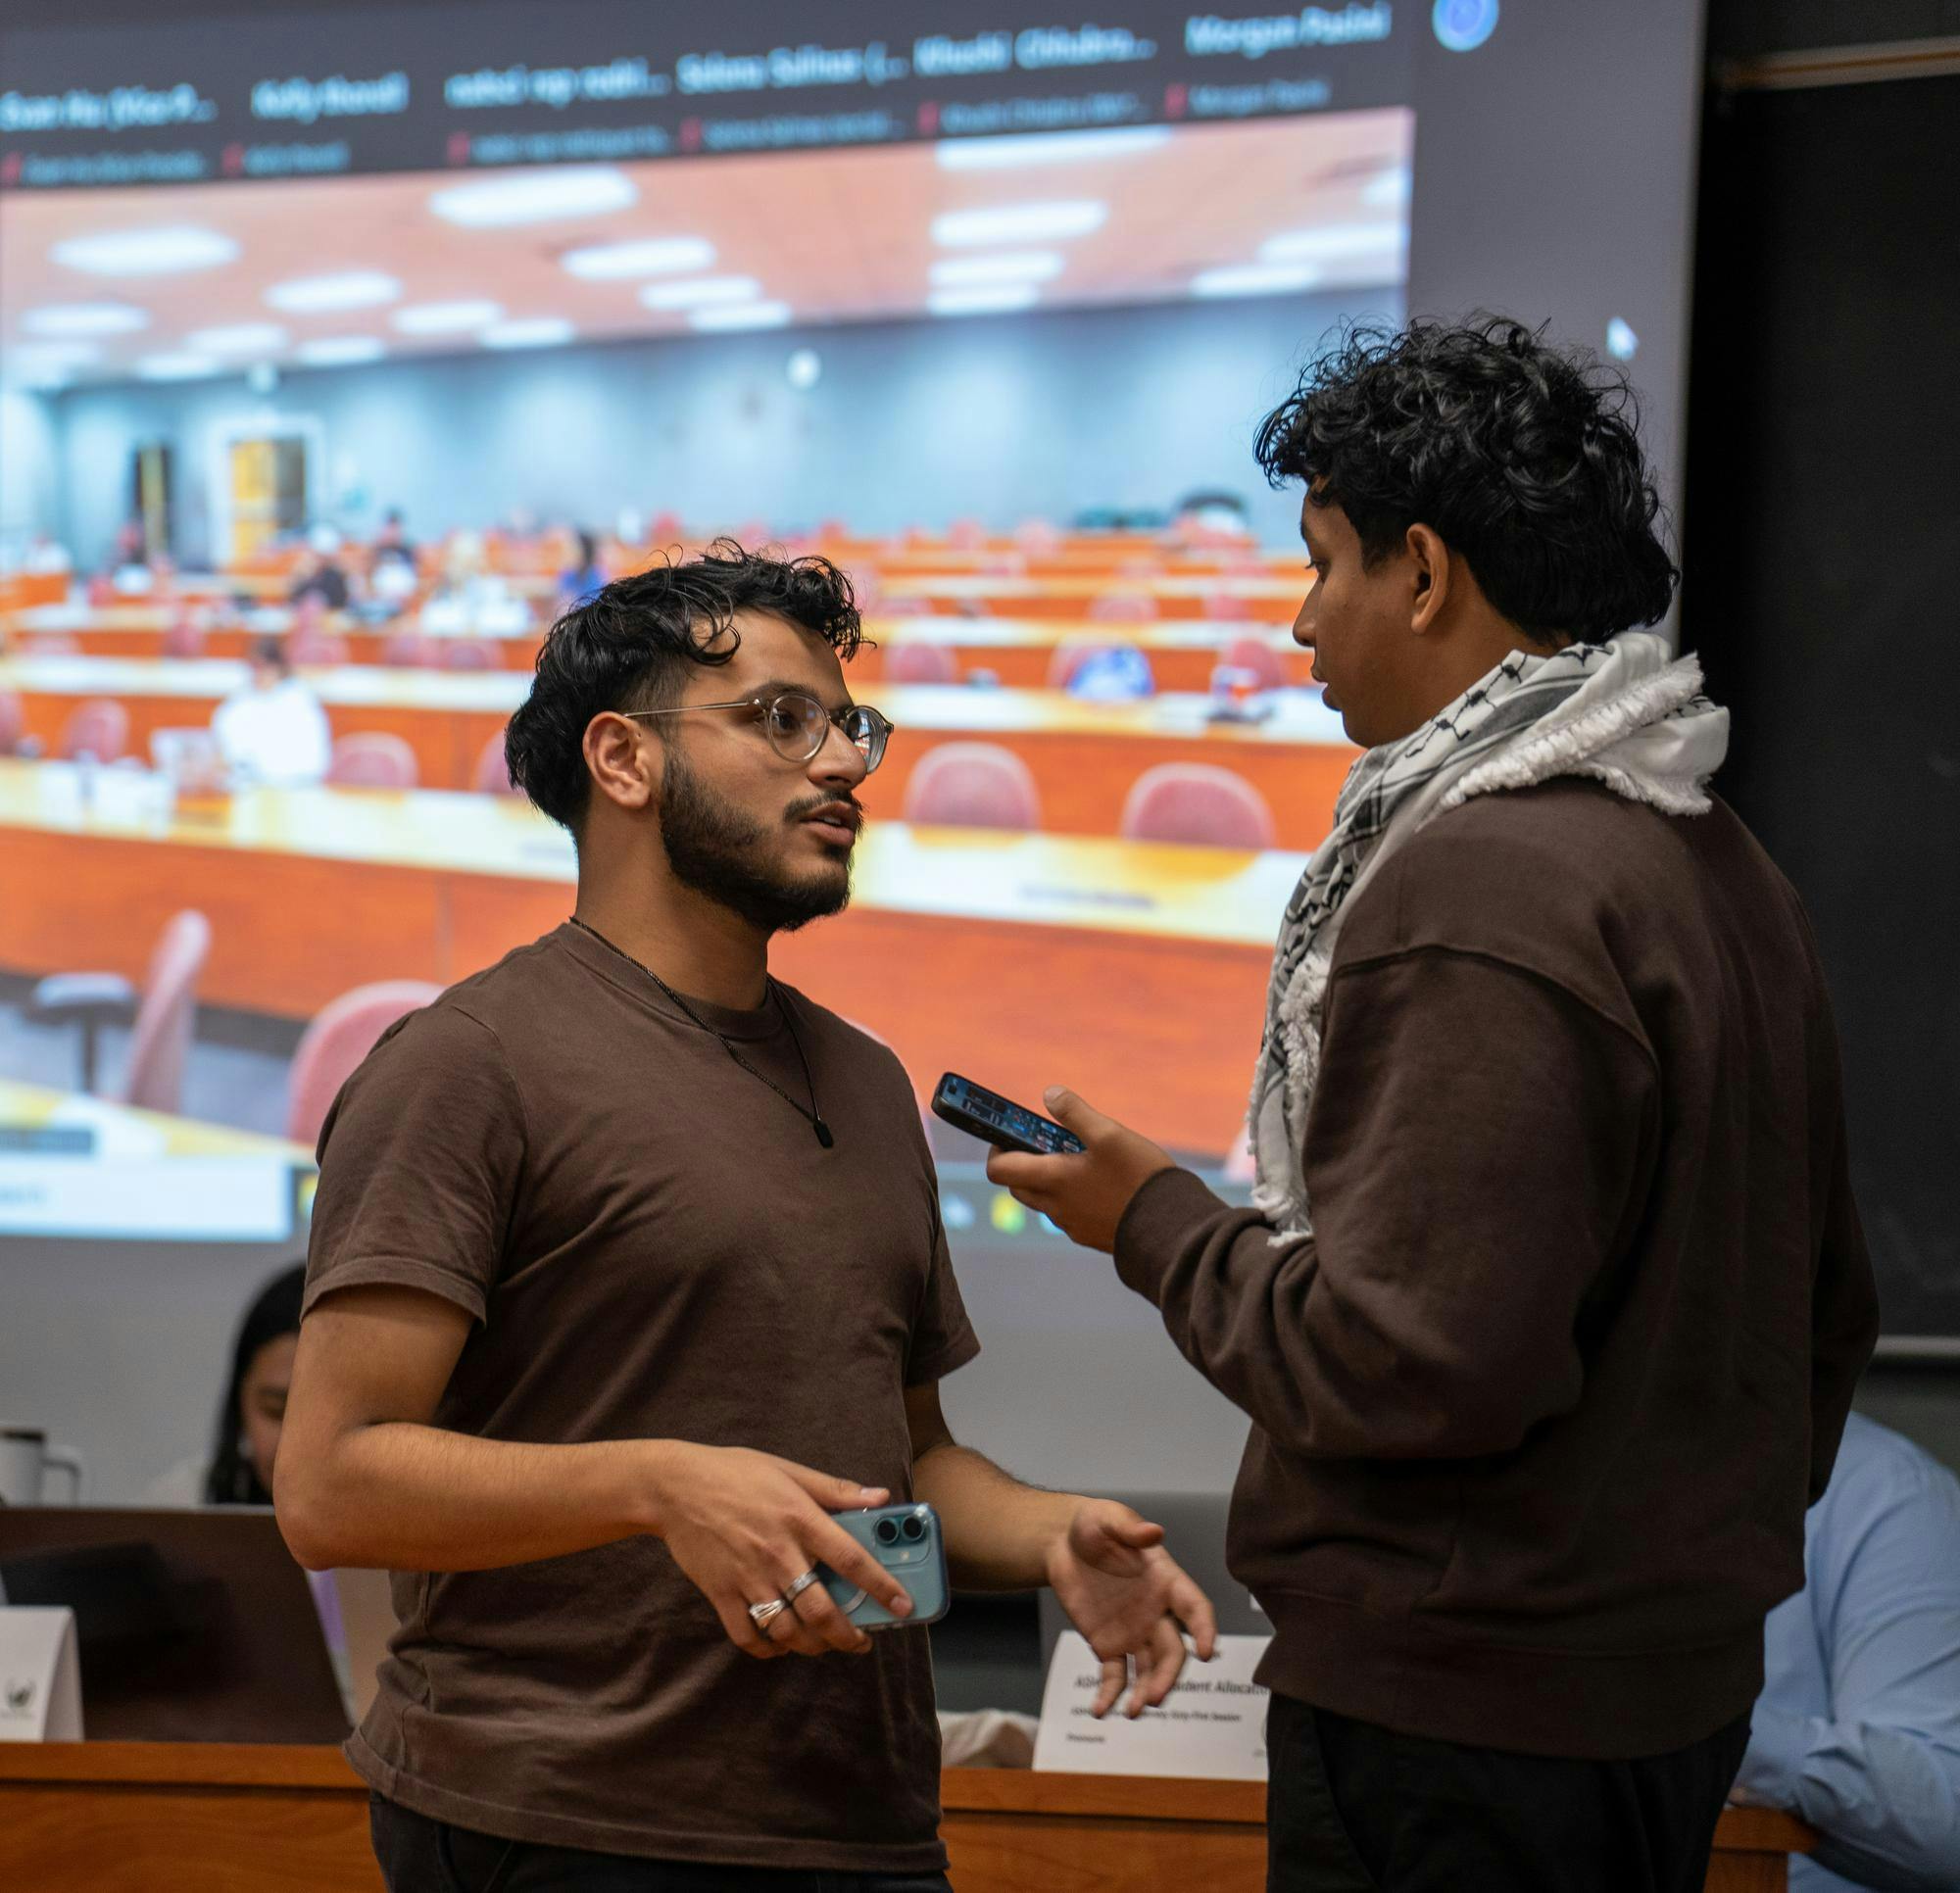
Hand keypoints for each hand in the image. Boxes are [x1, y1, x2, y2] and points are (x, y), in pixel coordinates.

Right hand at [646, 1442, 914, 1659]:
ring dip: (812, 1645)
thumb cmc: (736, 1473)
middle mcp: (778, 1554)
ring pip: (788, 1631)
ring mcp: (747, 1578)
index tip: (904, 1608)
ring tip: (825, 1643)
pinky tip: (780, 1644)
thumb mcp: (790, 1470)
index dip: (883, 1588)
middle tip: (861, 1640)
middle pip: (821, 1611)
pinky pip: (748, 1636)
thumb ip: (836, 1489)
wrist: (675, 1486)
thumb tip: (880, 1498)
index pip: (852, 1560)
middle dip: (848, 1635)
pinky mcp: (721, 1594)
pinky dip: (767, 1650)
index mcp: (800, 1519)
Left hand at [987, 1089, 1176, 1253]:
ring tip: (1081, 1159)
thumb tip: (1049, 1095)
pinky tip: (1101, 1183)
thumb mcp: (1108, 1133)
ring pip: (1045, 1201)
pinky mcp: (1091, 1236)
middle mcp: (1056, 1207)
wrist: (1171, 1226)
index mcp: (1052, 1180)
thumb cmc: (1139, 1177)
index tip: (1010, 1135)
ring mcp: (1073, 1225)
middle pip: (1019, 1186)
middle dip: (1023, 1164)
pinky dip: (1072, 1196)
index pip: (999, 1170)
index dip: (997, 1150)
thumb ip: (1075, 1112)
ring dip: (1050, 1180)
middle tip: (1047, 1143)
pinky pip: (1069, 1214)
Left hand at [1046, 1500, 1217, 1717]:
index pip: (1195, 1608)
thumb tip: (1155, 1532)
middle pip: (1172, 1651)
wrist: (1060, 1542)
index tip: (1205, 1652)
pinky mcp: (1107, 1645)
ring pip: (1148, 1669)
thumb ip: (1130, 1529)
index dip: (1204, 1629)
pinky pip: (1114, 1675)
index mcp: (1166, 1581)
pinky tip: (1100, 1711)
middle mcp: (1156, 1612)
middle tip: (1155, 1697)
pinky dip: (1109, 1694)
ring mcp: (1133, 1632)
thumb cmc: (1093, 1525)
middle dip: (1168, 1676)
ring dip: (1144, 1692)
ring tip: (1132, 1711)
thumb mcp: (1108, 1518)